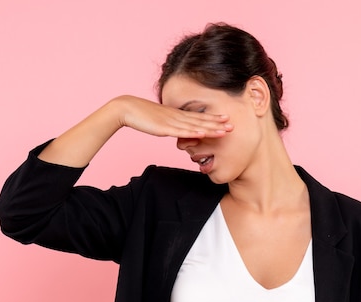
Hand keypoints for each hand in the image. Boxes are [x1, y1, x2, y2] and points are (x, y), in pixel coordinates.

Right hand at [115, 95, 232, 137]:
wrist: (127, 109)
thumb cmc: (141, 116)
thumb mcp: (159, 121)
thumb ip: (169, 125)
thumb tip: (177, 130)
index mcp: (177, 114)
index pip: (198, 117)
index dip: (213, 118)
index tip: (226, 119)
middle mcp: (177, 116)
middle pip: (201, 120)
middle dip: (218, 123)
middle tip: (233, 125)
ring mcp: (172, 122)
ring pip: (195, 126)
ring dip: (211, 128)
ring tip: (225, 130)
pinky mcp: (164, 128)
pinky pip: (181, 131)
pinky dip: (193, 133)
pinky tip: (203, 134)